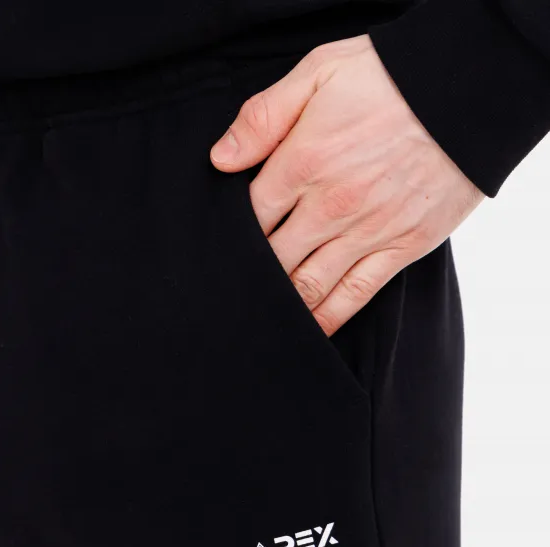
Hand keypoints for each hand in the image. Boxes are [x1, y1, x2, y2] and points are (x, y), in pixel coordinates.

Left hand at [210, 35, 483, 335]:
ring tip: (262, 315)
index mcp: (303, 162)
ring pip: (309, 284)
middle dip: (252, 273)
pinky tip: (309, 329)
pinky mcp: (401, 247)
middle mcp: (330, 205)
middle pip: (273, 257)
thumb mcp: (318, 73)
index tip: (226, 245)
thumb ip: (263, 118)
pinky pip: (355, 294)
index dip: (233, 234)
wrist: (469, 91)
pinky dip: (328, 317)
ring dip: (283, 303)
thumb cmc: (390, 78)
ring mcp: (367, 231)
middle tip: (236, 286)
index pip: (250, 216)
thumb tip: (220, 159)